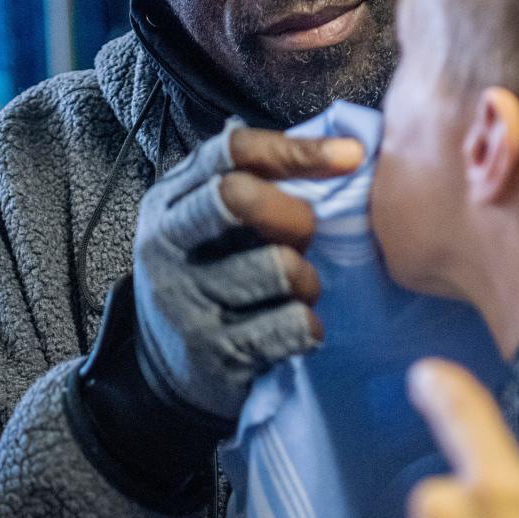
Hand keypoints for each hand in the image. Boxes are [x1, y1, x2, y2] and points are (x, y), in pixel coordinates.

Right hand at [133, 118, 362, 426]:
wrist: (165, 373)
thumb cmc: (209, 280)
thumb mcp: (207, 225)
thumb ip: (253, 184)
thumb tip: (342, 144)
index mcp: (172, 200)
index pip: (231, 152)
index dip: (296, 149)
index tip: (354, 157)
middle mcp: (168, 243)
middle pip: (241, 198)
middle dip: (295, 218)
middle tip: (304, 242)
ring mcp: (186, 299)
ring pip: (279, 267)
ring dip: (307, 281)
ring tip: (299, 291)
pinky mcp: (215, 351)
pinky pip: (293, 324)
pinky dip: (309, 325)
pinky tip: (298, 327)